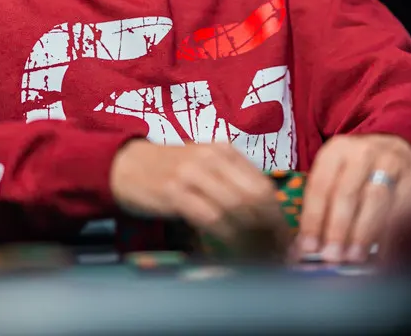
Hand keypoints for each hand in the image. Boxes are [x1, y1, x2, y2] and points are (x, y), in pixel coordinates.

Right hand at [110, 140, 289, 255]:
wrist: (125, 165)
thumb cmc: (168, 171)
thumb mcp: (203, 166)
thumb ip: (231, 183)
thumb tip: (265, 217)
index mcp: (224, 151)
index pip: (263, 185)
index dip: (278, 217)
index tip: (285, 242)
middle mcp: (211, 158)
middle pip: (254, 197)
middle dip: (271, 231)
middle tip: (277, 255)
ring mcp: (192, 174)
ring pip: (236, 208)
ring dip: (251, 239)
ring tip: (259, 259)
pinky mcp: (174, 192)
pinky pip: (211, 218)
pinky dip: (227, 238)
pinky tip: (233, 252)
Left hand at [294, 134, 410, 263]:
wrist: (398, 151)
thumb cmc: (360, 172)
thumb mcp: (337, 175)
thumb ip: (323, 206)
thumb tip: (306, 247)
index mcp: (337, 150)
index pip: (320, 185)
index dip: (313, 219)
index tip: (308, 246)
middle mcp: (364, 152)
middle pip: (347, 193)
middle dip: (337, 229)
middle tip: (332, 255)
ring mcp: (392, 162)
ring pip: (375, 200)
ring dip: (363, 233)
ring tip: (353, 256)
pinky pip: (402, 207)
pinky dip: (390, 232)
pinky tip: (381, 251)